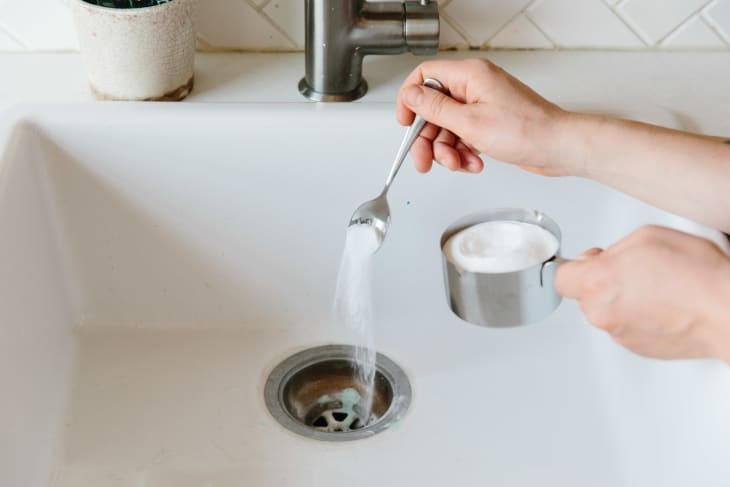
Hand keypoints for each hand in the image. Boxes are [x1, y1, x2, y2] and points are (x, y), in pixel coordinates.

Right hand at [396, 58, 568, 174]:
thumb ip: (435, 109)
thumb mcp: (471, 122)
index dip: (410, 99)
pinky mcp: (489, 123)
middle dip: (429, 139)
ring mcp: (483, 105)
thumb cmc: (528, 131)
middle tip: (425, 161)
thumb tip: (411, 96)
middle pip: (434, 109)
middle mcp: (475, 86)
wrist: (559, 148)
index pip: (425, 76)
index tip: (406, 123)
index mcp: (470, 75)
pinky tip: (474, 162)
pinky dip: (464, 153)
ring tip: (459, 163)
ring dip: (448, 151)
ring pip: (447, 127)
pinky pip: (463, 137)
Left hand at [556, 225, 729, 362]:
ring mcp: (620, 333)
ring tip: (655, 287)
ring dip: (621, 299)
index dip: (576, 266)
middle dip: (602, 281)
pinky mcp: (638, 348)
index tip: (589, 262)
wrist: (726, 311)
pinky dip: (637, 316)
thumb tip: (605, 258)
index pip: (561, 277)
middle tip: (633, 270)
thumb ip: (613, 249)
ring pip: (606, 311)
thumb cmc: (696, 275)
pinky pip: (626, 327)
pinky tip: (662, 304)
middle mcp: (603, 312)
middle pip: (584, 295)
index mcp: (597, 282)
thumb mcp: (646, 237)